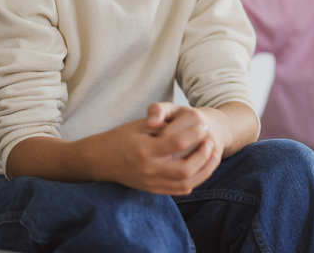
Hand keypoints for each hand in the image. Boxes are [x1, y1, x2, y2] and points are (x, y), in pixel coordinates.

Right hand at [84, 103, 224, 194]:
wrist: (100, 161)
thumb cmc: (120, 138)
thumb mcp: (139, 125)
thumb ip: (161, 124)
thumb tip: (186, 124)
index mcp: (144, 149)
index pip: (176, 143)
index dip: (194, 133)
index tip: (203, 124)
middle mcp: (149, 169)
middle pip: (185, 168)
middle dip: (203, 155)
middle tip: (210, 140)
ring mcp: (151, 183)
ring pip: (185, 183)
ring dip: (205, 170)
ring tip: (213, 154)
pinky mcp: (153, 190)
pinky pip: (179, 190)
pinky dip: (195, 180)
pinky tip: (203, 168)